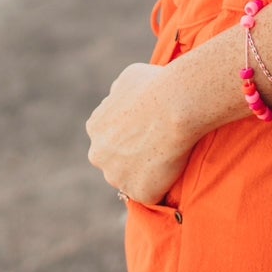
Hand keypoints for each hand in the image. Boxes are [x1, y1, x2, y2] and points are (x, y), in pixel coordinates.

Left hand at [85, 62, 196, 205]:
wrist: (176, 105)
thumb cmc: (156, 85)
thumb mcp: (128, 78)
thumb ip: (119, 93)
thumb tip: (119, 96)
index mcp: (94, 127)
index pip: (109, 138)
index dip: (129, 136)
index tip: (147, 132)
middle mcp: (98, 155)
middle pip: (115, 163)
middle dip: (132, 158)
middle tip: (159, 148)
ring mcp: (117, 177)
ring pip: (131, 180)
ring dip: (147, 174)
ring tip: (171, 158)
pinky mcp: (141, 193)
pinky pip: (153, 193)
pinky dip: (164, 185)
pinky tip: (177, 169)